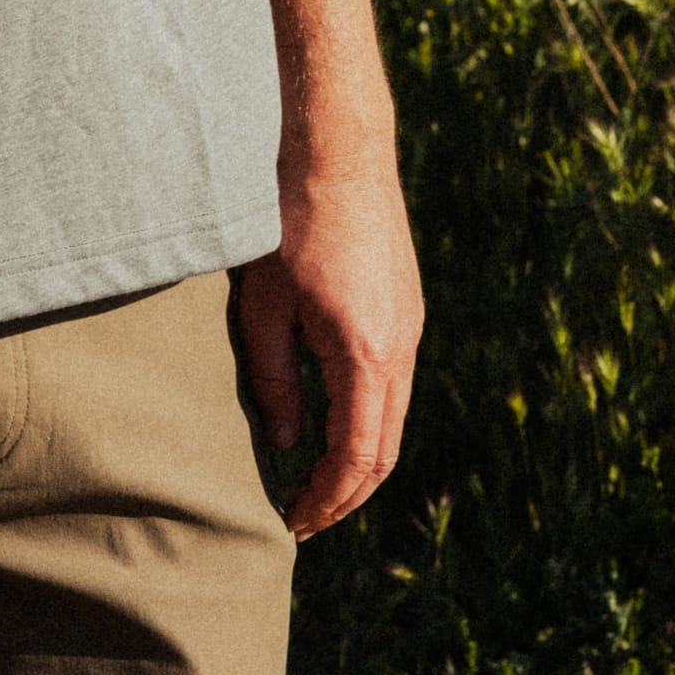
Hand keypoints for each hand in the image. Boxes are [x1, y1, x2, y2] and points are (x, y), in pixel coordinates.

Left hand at [236, 152, 421, 539]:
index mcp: (367, 357)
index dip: (324, 500)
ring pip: (393, 420)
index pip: (355, 460)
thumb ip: (273, 382)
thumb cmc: (287, 223)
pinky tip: (331, 420)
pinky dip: (368, 419)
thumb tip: (284, 444)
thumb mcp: (263, 307)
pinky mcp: (407, 308)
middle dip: (345, 495)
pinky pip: (395, 385)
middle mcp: (402, 350)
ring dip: (359, 460)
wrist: (338, 151)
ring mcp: (411, 328)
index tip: (291, 523)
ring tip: (313, 480)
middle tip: (302, 516)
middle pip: (383, 452)